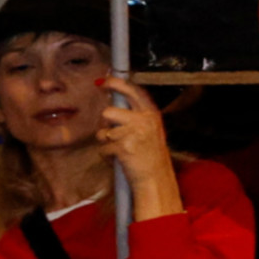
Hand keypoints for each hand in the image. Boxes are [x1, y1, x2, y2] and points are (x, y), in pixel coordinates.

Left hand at [98, 78, 180, 218]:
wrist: (156, 177)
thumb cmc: (151, 154)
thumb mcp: (151, 129)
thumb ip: (136, 115)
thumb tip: (114, 104)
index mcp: (151, 113)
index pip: (132, 91)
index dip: (116, 83)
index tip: (104, 80)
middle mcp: (143, 120)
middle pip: (109, 111)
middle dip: (105, 120)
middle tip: (105, 124)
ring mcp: (132, 133)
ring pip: (103, 132)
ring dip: (104, 141)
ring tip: (116, 148)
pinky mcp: (123, 148)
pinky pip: (103, 148)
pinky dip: (106, 156)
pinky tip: (117, 159)